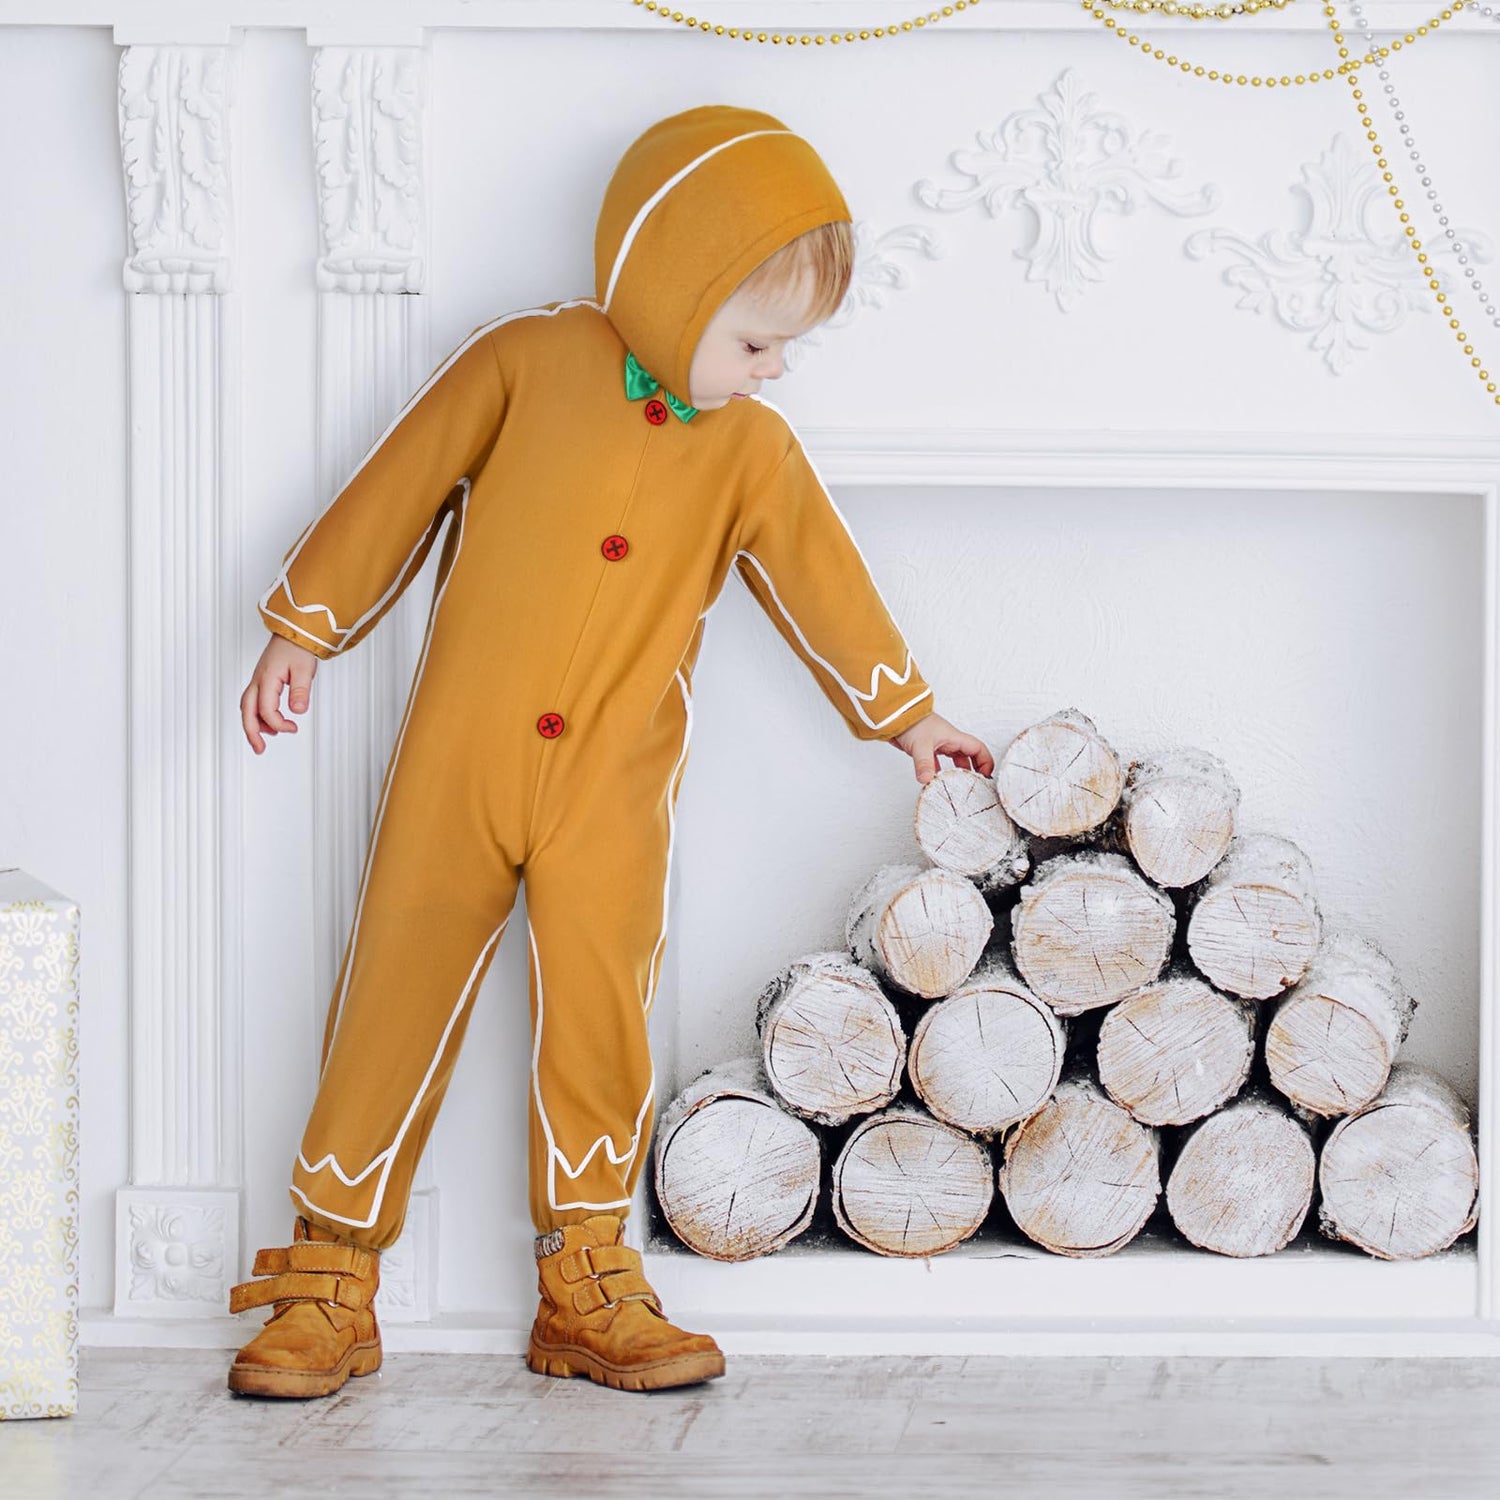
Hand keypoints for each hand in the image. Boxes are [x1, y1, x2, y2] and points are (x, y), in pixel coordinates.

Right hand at [241, 633, 318, 754]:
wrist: (294, 631)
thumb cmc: (298, 647)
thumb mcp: (305, 670)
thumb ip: (301, 691)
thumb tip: (298, 711)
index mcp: (267, 679)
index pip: (267, 710)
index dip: (278, 724)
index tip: (293, 728)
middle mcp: (258, 680)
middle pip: (247, 711)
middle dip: (251, 733)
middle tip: (259, 749)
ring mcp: (257, 680)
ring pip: (247, 707)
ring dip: (253, 724)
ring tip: (264, 739)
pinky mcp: (261, 679)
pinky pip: (253, 700)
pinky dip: (257, 714)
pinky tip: (267, 721)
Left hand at [890, 712, 995, 786]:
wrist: (894, 715)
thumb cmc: (912, 721)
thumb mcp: (921, 745)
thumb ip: (925, 764)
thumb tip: (927, 780)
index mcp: (954, 737)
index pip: (978, 749)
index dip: (986, 762)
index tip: (985, 777)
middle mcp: (949, 741)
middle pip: (970, 756)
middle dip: (975, 770)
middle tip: (975, 785)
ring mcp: (938, 745)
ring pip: (955, 760)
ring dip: (958, 772)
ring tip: (959, 786)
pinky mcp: (927, 749)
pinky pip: (939, 763)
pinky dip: (940, 772)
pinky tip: (937, 780)